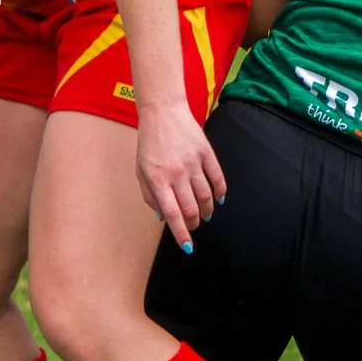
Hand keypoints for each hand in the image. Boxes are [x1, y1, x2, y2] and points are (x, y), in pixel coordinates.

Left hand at [135, 105, 225, 250]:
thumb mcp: (141, 171)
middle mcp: (177, 174)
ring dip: (207, 211)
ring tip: (204, 215)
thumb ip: (150, 195)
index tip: (188, 247)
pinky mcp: (206, 153)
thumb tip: (163, 217)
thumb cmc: (149, 144)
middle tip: (193, 226)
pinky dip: (220, 192)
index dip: (181, 234)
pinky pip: (218, 178)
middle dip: (194, 224)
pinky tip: (218, 199)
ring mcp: (193, 163)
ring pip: (206, 197)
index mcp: (158, 180)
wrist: (163, 113)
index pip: (172, 214)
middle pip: (192, 209)